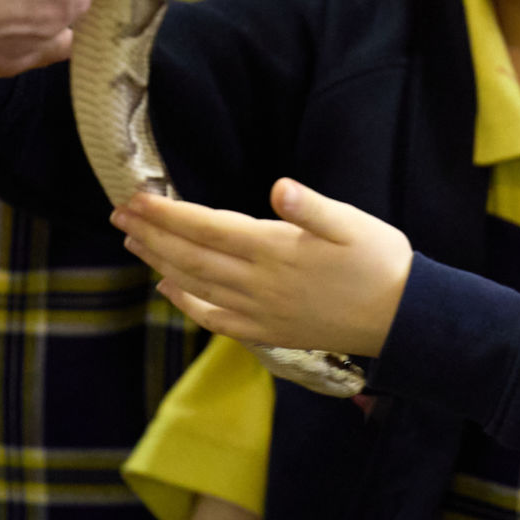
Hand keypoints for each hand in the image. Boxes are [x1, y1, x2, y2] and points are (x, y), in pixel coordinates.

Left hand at [114, 180, 411, 356]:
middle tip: (119, 215)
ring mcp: (259, 311)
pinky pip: (214, 318)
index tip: (137, 198)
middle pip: (190, 256)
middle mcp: (258, 283)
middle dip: (151, 234)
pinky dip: (185, 302)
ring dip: (159, 262)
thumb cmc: (380, 261)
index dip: (168, 213)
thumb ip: (313, 207)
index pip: (207, 228)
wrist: (400, 319)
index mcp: (275, 249)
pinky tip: (169, 288)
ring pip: (195, 285)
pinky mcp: (266, 331)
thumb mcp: (353, 223)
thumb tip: (280, 188)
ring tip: (133, 242)